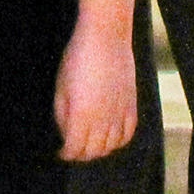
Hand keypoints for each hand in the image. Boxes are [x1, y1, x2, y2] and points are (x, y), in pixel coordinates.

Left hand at [53, 23, 137, 161]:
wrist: (106, 38)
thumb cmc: (78, 57)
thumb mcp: (61, 85)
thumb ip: (62, 112)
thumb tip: (66, 132)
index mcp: (82, 115)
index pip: (75, 148)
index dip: (66, 154)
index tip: (61, 152)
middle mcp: (103, 120)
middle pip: (93, 151)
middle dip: (81, 154)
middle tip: (73, 150)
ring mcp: (120, 113)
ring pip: (111, 146)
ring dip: (100, 150)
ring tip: (90, 146)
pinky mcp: (132, 105)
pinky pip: (128, 134)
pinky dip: (119, 141)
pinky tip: (112, 139)